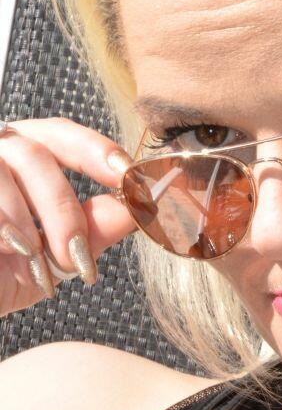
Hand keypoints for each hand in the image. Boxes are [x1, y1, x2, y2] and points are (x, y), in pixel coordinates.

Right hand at [0, 117, 137, 316]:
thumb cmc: (7, 273)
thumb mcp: (59, 255)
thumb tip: (139, 208)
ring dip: (35, 224)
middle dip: (64, 208)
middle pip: (37, 154)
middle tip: (79, 258)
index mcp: (26, 156)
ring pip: (13, 169)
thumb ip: (96, 229)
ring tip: (39, 264)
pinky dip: (7, 228)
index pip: (64, 136)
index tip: (129, 177)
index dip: (97, 150)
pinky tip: (13, 252)